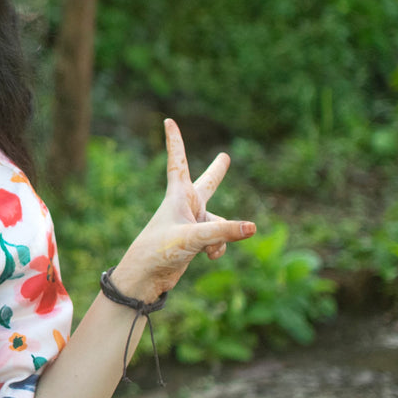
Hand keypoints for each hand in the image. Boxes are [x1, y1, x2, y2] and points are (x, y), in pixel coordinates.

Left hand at [113, 119, 256, 303]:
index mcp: (178, 195)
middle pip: (207, 185)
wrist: (145, 277)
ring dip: (220, 236)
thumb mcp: (194, 238)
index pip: (178, 161)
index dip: (175, 140)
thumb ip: (224, 232)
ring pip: (220, 224)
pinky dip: (218, 249)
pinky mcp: (194, 241)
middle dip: (217, 173)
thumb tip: (253, 228)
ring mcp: (191, 223)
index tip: (168, 120)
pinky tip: (208, 258)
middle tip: (225, 157)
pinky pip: (218, 241)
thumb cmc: (159, 250)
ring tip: (207, 250)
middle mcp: (185, 206)